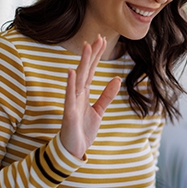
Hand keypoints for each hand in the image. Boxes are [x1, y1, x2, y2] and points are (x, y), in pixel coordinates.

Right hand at [59, 35, 121, 158]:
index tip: (103, 40)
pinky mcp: (69, 113)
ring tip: (87, 47)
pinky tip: (71, 71)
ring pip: (78, 79)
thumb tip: (116, 79)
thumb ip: (106, 95)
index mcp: (84, 93)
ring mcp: (72, 102)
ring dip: (83, 63)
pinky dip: (70, 84)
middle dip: (92, 54)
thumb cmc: (82, 130)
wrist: (73, 150)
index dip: (97, 56)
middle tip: (98, 37)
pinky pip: (69, 96)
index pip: (92, 70)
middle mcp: (77, 94)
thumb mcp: (98, 111)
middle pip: (86, 70)